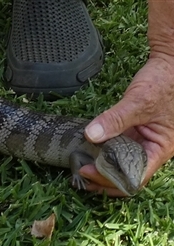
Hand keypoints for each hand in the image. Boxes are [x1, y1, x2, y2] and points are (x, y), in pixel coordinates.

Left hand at [79, 55, 173, 195]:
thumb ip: (116, 119)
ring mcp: (141, 142)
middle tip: (81, 176)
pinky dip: (103, 154)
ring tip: (81, 170)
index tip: (89, 173)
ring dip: (102, 169)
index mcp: (160, 149)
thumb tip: (91, 135)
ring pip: (121, 164)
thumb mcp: (139, 101)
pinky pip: (117, 149)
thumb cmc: (163, 82)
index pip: (135, 176)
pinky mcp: (132, 134)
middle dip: (104, 179)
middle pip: (127, 174)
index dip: (112, 179)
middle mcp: (151, 150)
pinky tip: (89, 153)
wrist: (169, 65)